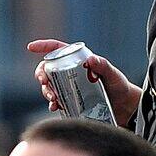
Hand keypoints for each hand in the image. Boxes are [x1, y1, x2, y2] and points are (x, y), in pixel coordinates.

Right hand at [27, 39, 142, 126]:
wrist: (125, 109)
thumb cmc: (120, 86)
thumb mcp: (113, 74)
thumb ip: (103, 66)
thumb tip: (91, 59)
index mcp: (78, 60)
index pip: (57, 49)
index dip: (43, 47)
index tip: (31, 47)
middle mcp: (71, 72)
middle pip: (48, 69)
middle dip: (41, 74)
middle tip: (44, 82)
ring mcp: (70, 87)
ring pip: (50, 86)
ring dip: (46, 91)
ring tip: (53, 98)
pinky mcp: (71, 101)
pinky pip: (57, 101)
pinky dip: (53, 103)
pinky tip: (55, 106)